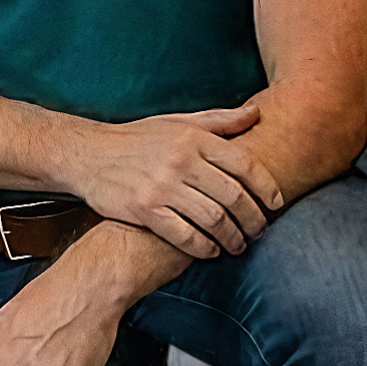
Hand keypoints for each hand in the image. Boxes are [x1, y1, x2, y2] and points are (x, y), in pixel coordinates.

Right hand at [66, 105, 283, 257]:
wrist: (89, 154)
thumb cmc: (137, 138)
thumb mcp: (178, 122)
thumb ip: (219, 120)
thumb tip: (255, 114)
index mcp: (193, 138)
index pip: (244, 164)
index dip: (266, 187)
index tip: (277, 204)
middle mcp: (180, 160)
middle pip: (233, 196)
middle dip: (253, 218)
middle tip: (259, 231)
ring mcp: (162, 186)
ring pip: (213, 219)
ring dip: (232, 237)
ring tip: (238, 245)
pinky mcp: (144, 209)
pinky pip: (184, 235)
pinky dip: (203, 247)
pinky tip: (210, 251)